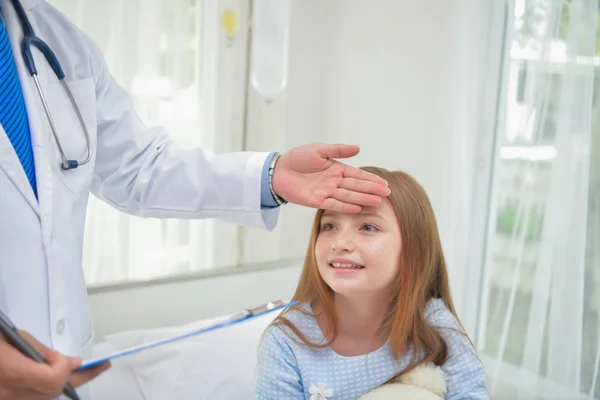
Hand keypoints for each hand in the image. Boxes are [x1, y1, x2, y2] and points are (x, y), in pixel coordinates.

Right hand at [0, 330, 109, 399]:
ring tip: (80, 371)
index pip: (52, 381)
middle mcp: (8, 394)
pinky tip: (56, 377)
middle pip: (51, 393)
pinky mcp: (5, 399)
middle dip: (75, 379)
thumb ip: (41, 351)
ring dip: (61, 384)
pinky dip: (44, 389)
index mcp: (11, 374)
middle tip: (99, 367)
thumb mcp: (13, 338)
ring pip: (43, 398)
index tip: (66, 357)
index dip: (64, 368)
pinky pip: (31, 398)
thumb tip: (72, 362)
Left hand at [272, 144, 390, 212]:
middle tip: (387, 194)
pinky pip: (333, 204)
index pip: (357, 174)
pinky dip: (345, 206)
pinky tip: (357, 208)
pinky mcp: (317, 201)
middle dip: (372, 189)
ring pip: (348, 196)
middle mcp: (334, 181)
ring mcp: (326, 192)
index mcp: (336, 168)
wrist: (278, 170)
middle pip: (356, 186)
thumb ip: (338, 150)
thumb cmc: (297, 158)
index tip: (384, 183)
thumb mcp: (319, 149)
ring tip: (377, 201)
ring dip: (362, 199)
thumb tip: (358, 148)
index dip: (371, 179)